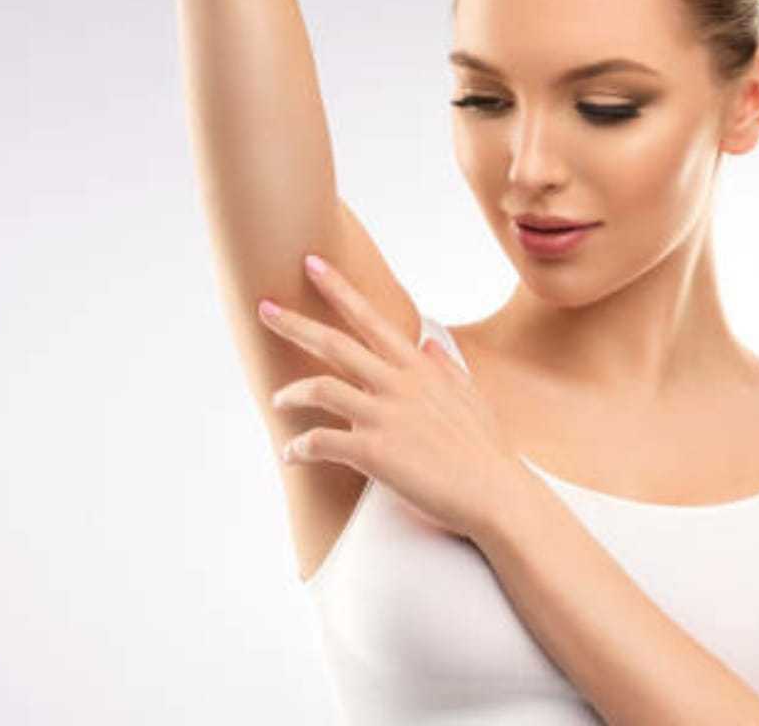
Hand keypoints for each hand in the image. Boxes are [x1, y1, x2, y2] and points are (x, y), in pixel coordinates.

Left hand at [257, 254, 517, 541]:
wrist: (495, 494)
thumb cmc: (484, 449)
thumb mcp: (470, 397)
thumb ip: (446, 367)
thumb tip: (430, 342)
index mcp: (418, 367)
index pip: (370, 318)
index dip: (338, 288)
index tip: (312, 263)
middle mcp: (398, 384)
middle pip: (334, 343)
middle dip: (294, 323)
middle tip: (263, 308)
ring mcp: (385, 416)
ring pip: (320, 389)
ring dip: (291, 393)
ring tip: (277, 401)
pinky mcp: (374, 453)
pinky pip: (320, 441)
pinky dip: (298, 446)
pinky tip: (290, 455)